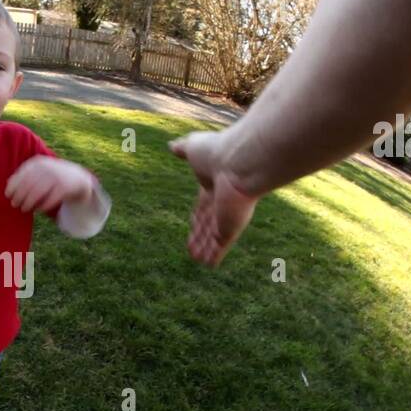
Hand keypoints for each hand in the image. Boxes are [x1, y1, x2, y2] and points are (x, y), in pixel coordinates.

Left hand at [5, 156, 94, 212]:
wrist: (78, 178)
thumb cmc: (51, 178)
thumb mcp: (39, 172)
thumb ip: (25, 176)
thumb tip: (8, 184)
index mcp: (38, 163)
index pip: (21, 174)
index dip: (13, 185)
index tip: (7, 195)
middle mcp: (47, 168)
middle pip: (28, 183)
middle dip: (19, 195)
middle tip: (14, 204)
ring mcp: (56, 177)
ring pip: (37, 192)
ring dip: (28, 202)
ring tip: (23, 209)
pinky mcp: (65, 188)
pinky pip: (50, 199)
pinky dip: (42, 206)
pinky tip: (38, 209)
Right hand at [169, 131, 260, 267]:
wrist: (239, 163)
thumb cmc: (217, 152)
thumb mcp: (194, 148)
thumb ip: (183, 149)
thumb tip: (172, 145)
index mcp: (213, 185)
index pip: (204, 204)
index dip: (198, 215)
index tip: (193, 223)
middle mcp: (222, 203)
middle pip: (208, 223)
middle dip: (200, 235)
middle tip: (193, 246)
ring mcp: (226, 217)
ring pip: (214, 237)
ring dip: (205, 248)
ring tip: (196, 259)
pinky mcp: (230, 229)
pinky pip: (220, 246)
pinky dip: (214, 256)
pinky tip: (208, 265)